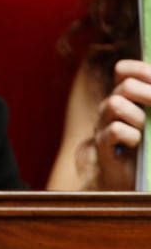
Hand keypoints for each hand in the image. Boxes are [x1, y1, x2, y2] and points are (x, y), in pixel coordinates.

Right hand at [86, 59, 150, 189]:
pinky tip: (136, 144)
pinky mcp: (102, 144)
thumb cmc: (147, 145)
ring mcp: (103, 125)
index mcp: (124, 96)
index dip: (142, 70)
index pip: (123, 70)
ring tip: (144, 130)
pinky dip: (131, 135)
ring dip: (137, 116)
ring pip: (114, 103)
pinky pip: (114, 129)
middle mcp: (109, 107)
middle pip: (124, 85)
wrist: (131, 178)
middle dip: (148, 94)